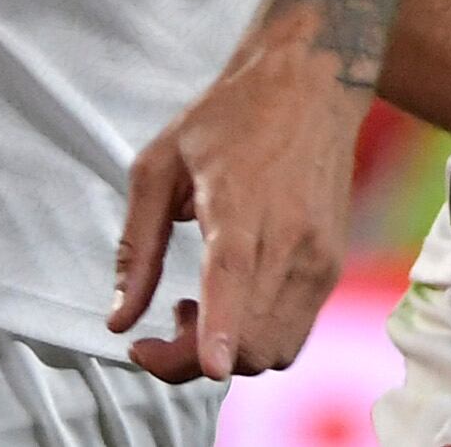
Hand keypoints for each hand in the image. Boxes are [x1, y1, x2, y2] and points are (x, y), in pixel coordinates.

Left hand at [107, 43, 365, 382]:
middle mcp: (290, 237)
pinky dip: (256, 341)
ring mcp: (319, 258)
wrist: (312, 83)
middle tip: (162, 328)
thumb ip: (137, 248)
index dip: (222, 329)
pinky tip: (233, 302)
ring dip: (228, 356)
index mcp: (239, 203)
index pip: (235, 276)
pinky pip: (294, 335)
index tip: (210, 366)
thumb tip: (119, 320)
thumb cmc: (232, 117)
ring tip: (197, 310)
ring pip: (275, 350)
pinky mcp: (331, 268)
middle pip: (251, 338)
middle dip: (194, 361)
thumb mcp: (160, 166)